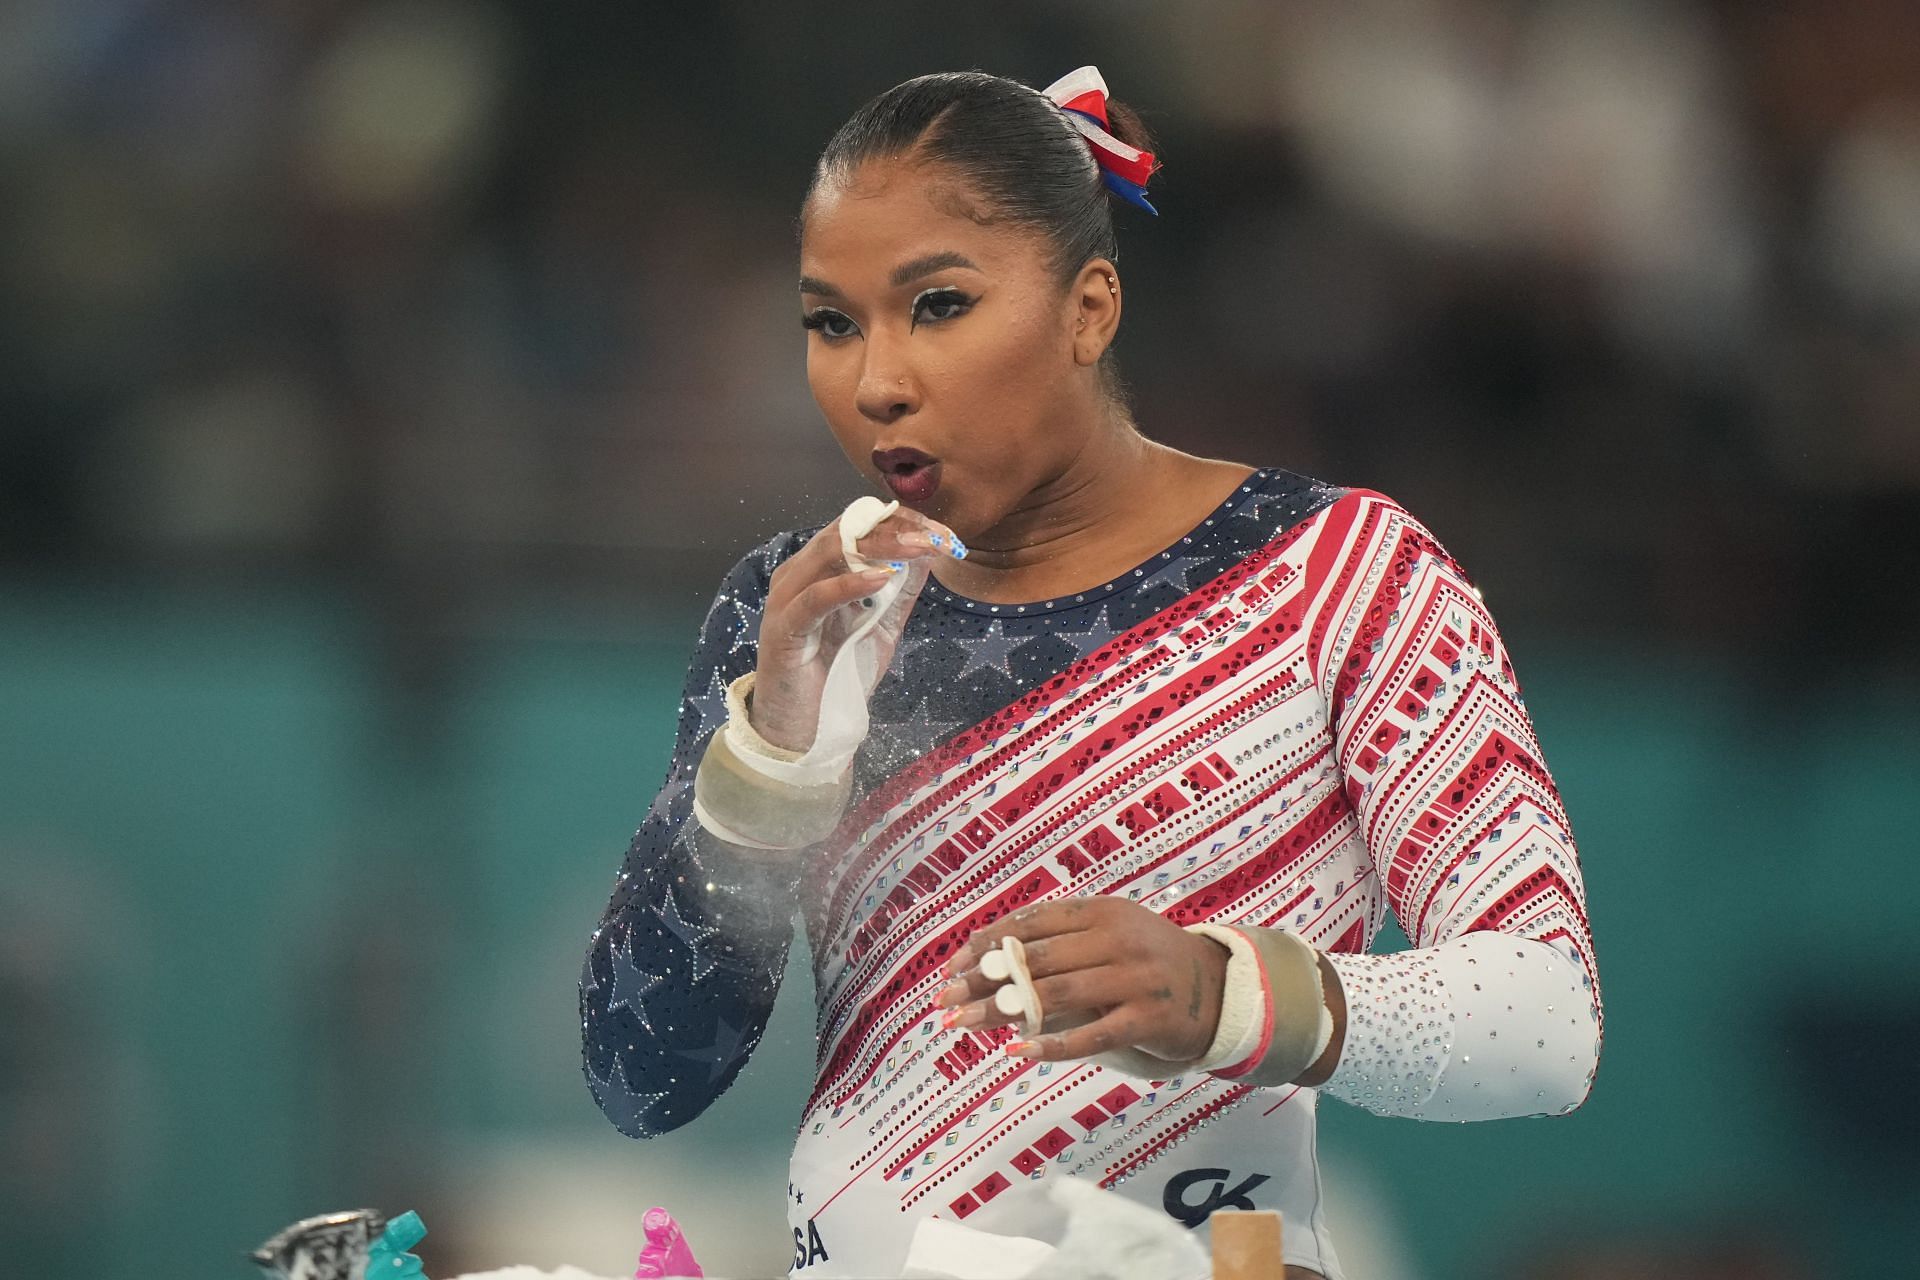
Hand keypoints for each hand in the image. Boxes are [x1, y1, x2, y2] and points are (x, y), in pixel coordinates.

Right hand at [752, 505, 951, 751]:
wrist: (805, 732)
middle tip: (936, 537)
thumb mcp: (882, 627)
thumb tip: (928, 552)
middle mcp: (800, 573)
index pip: (858, 525)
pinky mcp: (783, 627)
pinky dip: (850, 584)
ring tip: (919, 549)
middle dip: (896, 529)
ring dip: (880, 546)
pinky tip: (882, 578)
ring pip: (830, 551)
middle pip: (846, 530)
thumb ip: (901, 591)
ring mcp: (787, 597)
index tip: (942, 533)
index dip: (901, 522)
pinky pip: (816, 596)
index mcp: (820, 569)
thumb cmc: (839, 676)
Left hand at [932, 897, 1228, 1063]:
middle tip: (946, 999)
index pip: (1032, 923)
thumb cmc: (1151, 962)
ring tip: (964, 1024)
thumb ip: (1063, 944)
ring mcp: (1135, 978)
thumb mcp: (1112, 934)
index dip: (988, 943)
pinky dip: (1051, 1043)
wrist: (1221, 990)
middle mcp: (1117, 938)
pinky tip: (1018, 1050)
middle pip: (1035, 959)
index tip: (954, 965)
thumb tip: (992, 966)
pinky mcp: (1149, 1019)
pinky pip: (1091, 1035)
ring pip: (1055, 994)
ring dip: (1002, 1010)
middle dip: (983, 980)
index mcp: (1102, 912)